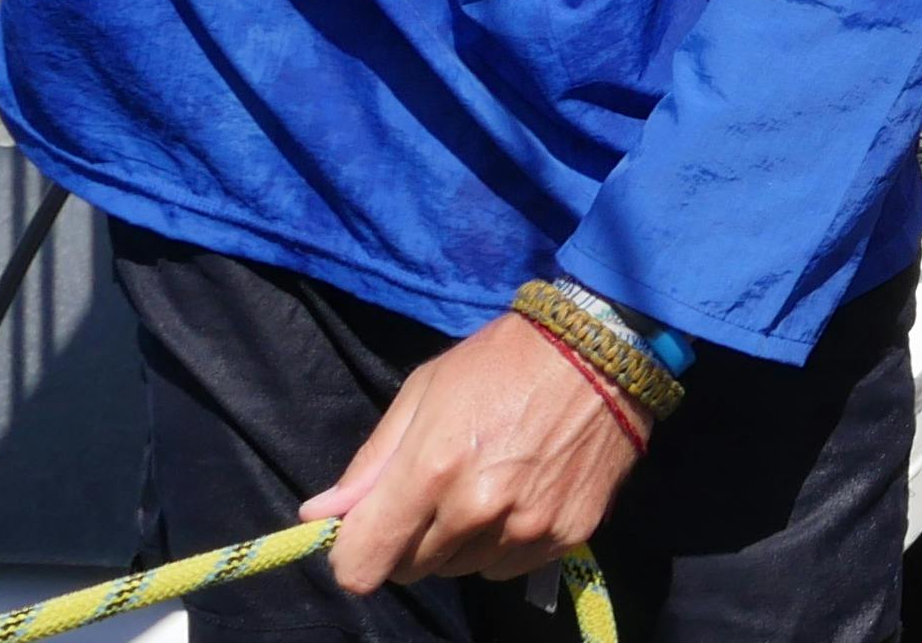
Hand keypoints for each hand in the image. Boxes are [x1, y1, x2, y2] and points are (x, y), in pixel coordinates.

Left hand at [301, 314, 643, 592]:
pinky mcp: (567, 534)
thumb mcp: (424, 392)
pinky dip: (504, 544)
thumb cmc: (501, 361)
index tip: (365, 535)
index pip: (364, 565)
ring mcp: (526, 527)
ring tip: (484, 489)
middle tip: (435, 494)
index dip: (354, 556)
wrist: (602, 351)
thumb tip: (319, 515)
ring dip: (459, 543)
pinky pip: (509, 565)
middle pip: (412, 570)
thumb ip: (370, 463)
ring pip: (462, 569)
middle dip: (410, 541)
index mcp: (431, 471)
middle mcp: (476, 510)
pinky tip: (519, 499)